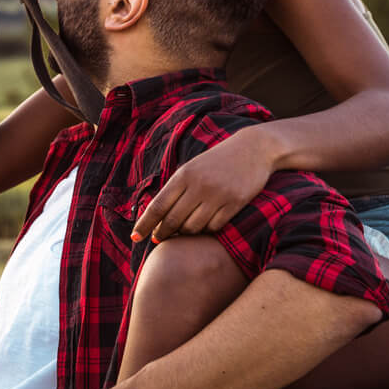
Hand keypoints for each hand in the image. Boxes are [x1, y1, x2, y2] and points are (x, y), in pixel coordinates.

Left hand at [131, 126, 275, 243]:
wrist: (253, 150)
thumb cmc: (216, 162)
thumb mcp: (192, 168)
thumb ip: (175, 189)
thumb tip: (155, 216)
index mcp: (183, 175)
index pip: (157, 206)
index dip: (144, 224)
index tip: (135, 237)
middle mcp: (198, 186)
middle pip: (173, 220)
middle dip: (162, 232)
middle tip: (158, 239)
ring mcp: (217, 195)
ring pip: (193, 227)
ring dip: (186, 232)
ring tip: (183, 230)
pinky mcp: (235, 203)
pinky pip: (214, 227)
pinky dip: (207, 230)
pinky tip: (205, 226)